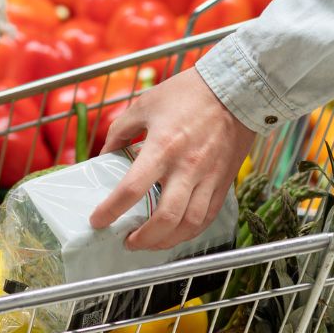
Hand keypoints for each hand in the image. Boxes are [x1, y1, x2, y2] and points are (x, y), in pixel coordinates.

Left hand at [89, 66, 256, 250]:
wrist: (235, 90)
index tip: (97, 221)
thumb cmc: (188, 93)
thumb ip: (120, 131)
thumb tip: (105, 155)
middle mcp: (187, 167)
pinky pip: (208, 217)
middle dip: (142, 238)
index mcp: (162, 146)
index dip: (111, 210)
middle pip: (165, 218)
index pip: (132, 189)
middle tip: (127, 241)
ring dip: (167, 241)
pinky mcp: (224, 182)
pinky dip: (190, 232)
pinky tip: (176, 233)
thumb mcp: (144, 104)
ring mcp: (209, 177)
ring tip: (150, 242)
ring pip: (189, 225)